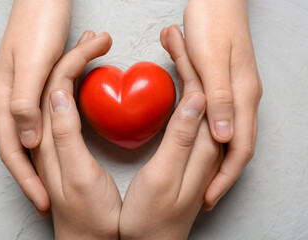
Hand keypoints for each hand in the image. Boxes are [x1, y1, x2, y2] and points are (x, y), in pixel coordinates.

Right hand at [0, 0, 71, 215]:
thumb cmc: (39, 25)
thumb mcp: (33, 64)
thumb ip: (24, 103)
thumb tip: (25, 141)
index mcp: (5, 99)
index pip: (12, 150)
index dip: (27, 178)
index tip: (42, 202)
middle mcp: (8, 100)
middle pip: (18, 148)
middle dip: (33, 176)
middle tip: (47, 200)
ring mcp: (19, 93)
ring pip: (30, 135)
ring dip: (41, 157)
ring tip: (51, 181)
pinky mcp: (33, 85)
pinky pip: (40, 117)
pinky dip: (49, 134)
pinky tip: (57, 143)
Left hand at [31, 31, 120, 239]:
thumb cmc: (89, 215)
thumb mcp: (78, 175)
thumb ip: (64, 136)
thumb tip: (58, 94)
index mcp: (44, 139)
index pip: (53, 86)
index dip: (75, 59)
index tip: (98, 44)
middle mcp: (44, 135)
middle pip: (53, 83)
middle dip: (75, 56)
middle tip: (98, 40)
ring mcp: (54, 140)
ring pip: (58, 92)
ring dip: (74, 68)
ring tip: (93, 51)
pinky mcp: (64, 146)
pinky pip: (65, 107)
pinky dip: (76, 86)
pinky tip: (85, 84)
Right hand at [119, 26, 222, 239]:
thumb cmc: (152, 217)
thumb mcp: (165, 178)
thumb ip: (183, 140)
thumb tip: (197, 101)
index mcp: (203, 148)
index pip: (202, 94)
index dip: (189, 64)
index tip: (175, 40)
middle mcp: (206, 146)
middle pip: (203, 92)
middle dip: (190, 61)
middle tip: (173, 37)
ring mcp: (198, 150)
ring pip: (199, 101)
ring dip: (189, 74)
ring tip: (174, 52)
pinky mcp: (188, 156)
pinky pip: (192, 115)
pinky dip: (185, 93)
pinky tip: (178, 90)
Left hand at [184, 0, 262, 209]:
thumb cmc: (212, 24)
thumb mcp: (212, 62)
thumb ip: (221, 100)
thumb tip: (225, 138)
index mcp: (242, 96)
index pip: (240, 148)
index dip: (225, 176)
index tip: (210, 196)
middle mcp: (244, 98)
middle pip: (238, 146)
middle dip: (222, 174)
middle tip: (205, 195)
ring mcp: (237, 91)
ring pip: (231, 134)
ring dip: (217, 158)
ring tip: (202, 178)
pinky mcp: (227, 84)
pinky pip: (223, 119)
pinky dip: (213, 136)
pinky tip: (202, 142)